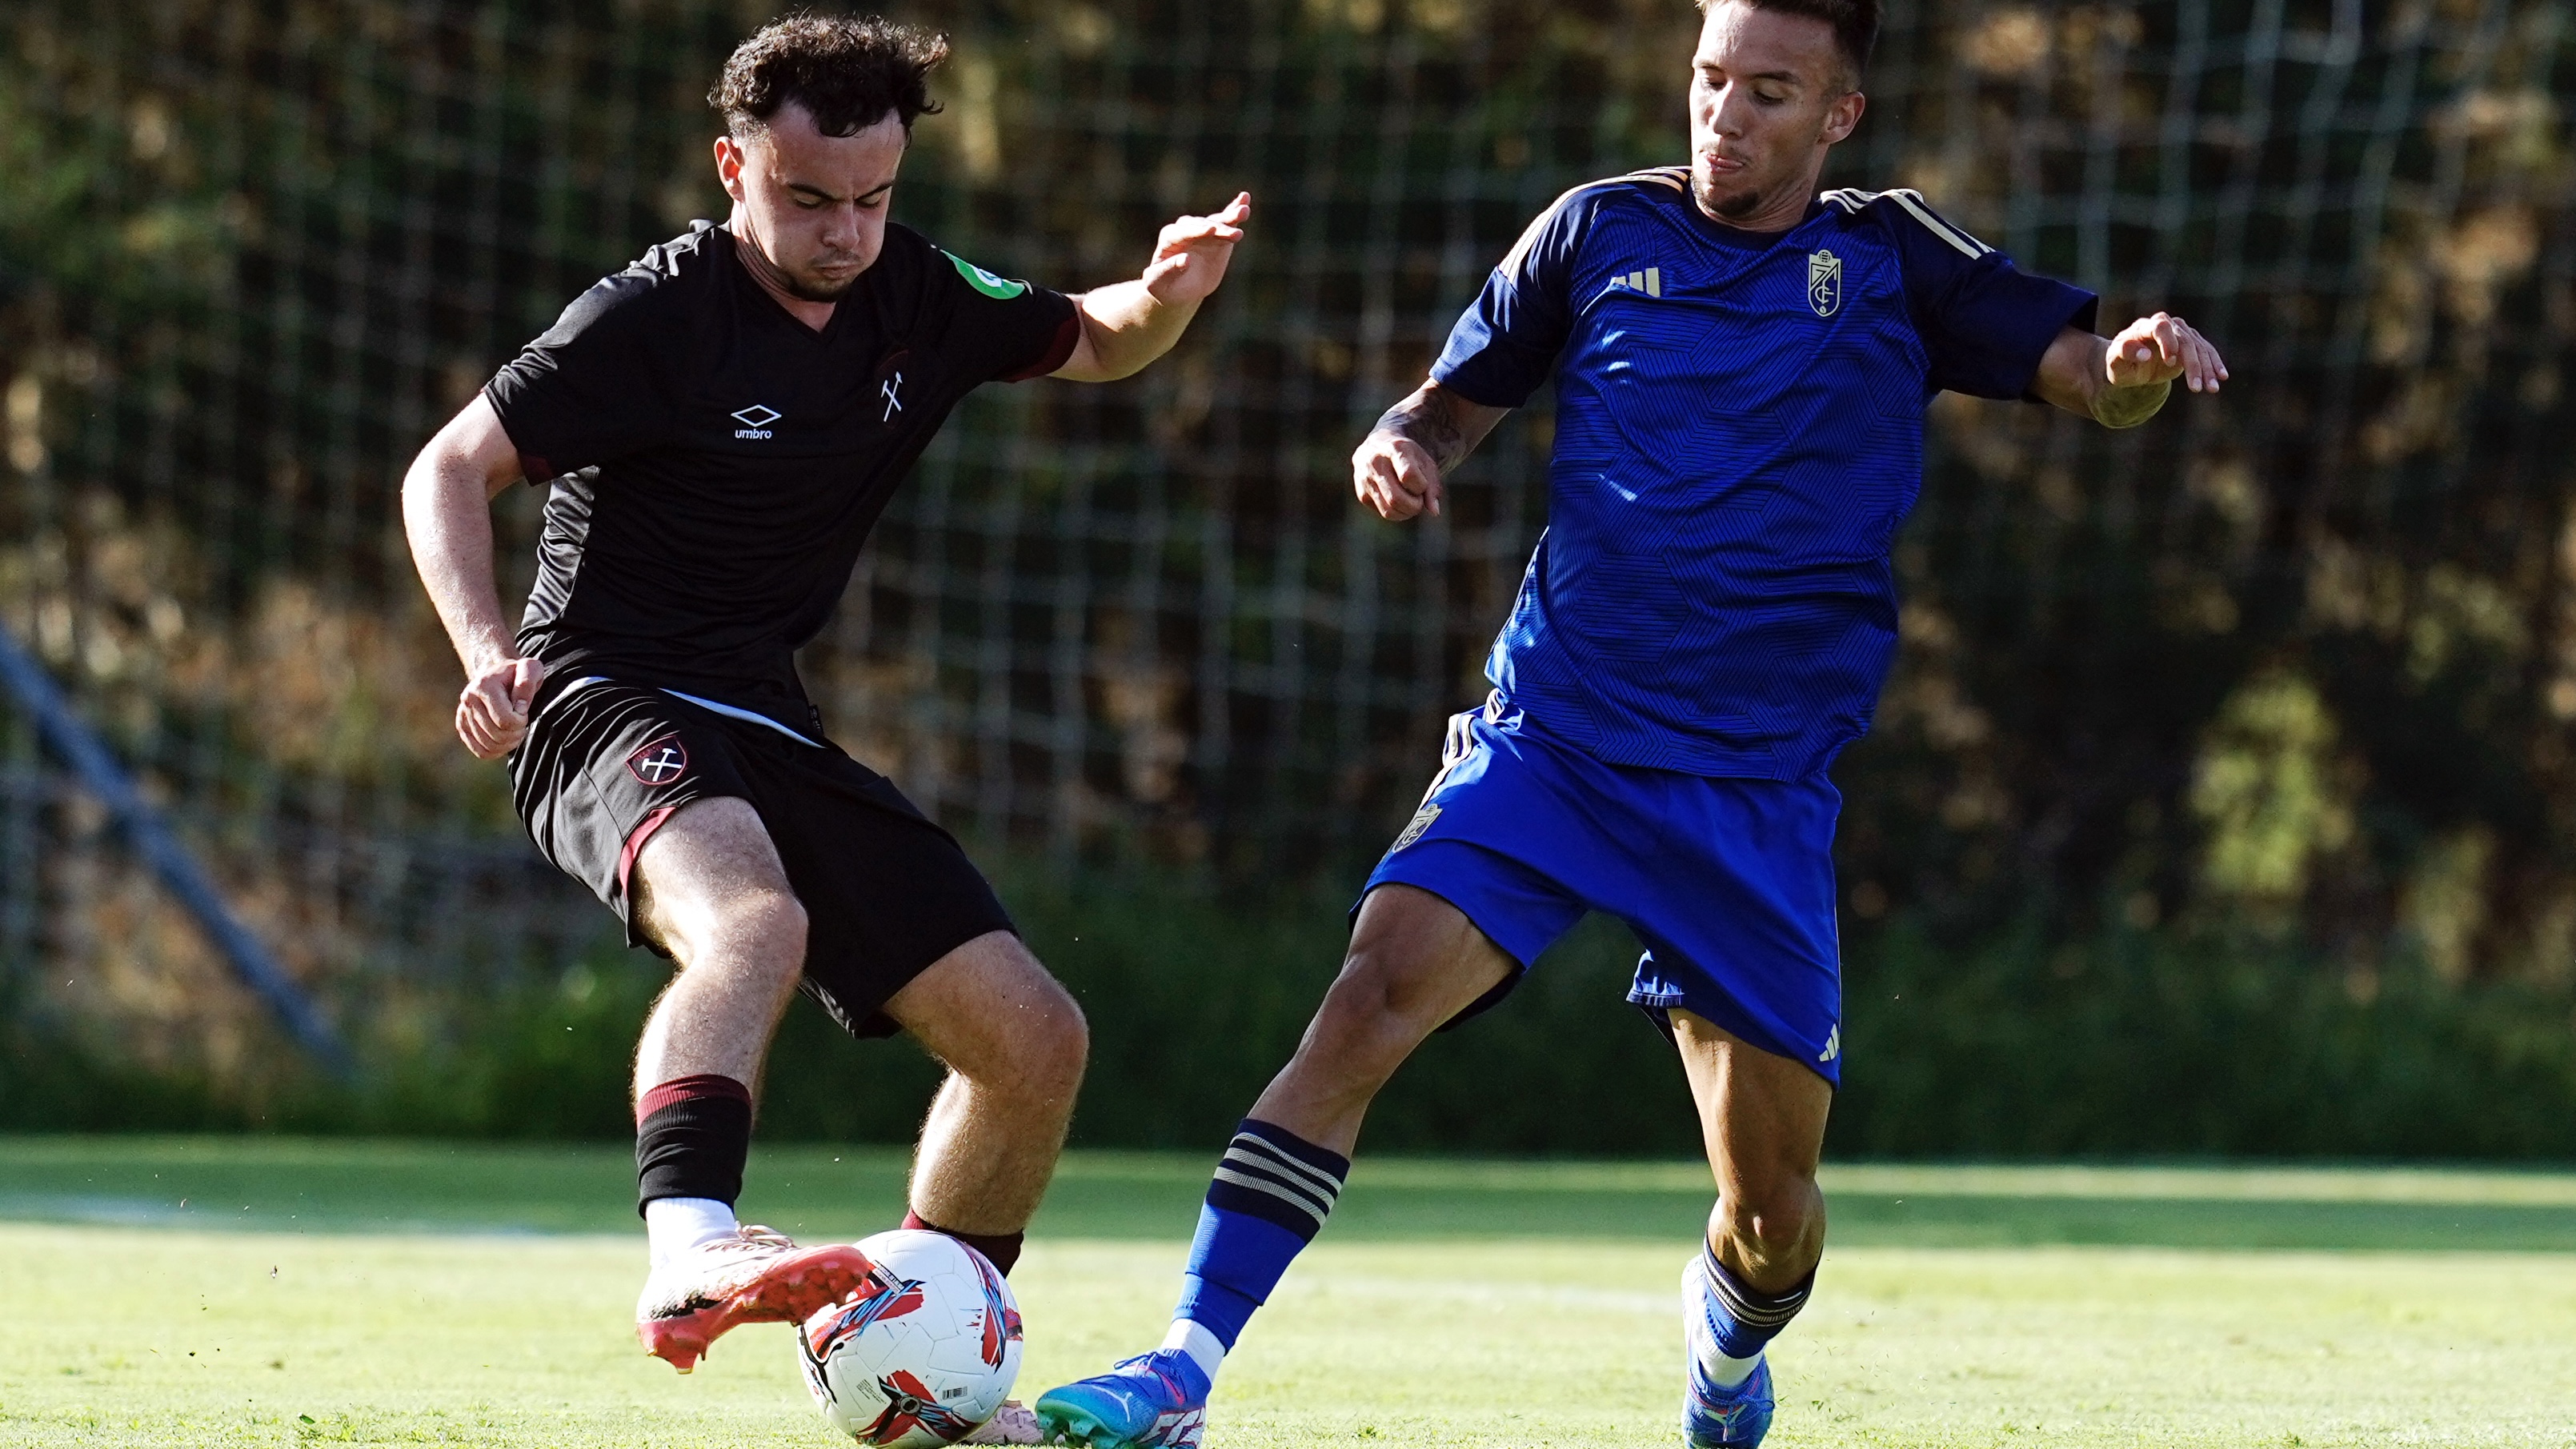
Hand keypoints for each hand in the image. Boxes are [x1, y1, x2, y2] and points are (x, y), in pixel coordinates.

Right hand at [456, 654, 545, 760]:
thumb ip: (528, 682)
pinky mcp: (462, 726)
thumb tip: (520, 707)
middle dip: (516, 734)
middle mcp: (468, 699)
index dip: (521, 722)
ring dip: (508, 744)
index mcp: (484, 685)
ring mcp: (463, 714)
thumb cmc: (517, 673)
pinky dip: (496, 752)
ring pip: (488, 746)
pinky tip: (506, 742)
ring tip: (516, 732)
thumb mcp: (530, 668)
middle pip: (496, 735)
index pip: (504, 719)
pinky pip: (480, 751)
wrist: (498, 674)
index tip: (524, 713)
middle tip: (523, 725)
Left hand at [1141, 193, 1250, 305]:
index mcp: (1169, 238)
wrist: (1178, 289)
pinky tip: (1245, 199)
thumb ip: (1169, 270)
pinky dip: (1235, 210)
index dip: (1197, 231)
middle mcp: (1186, 229)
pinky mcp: (1218, 235)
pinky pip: (1227, 221)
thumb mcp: (1159, 281)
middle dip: (1219, 229)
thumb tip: (1185, 260)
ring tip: (1244, 212)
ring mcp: (1203, 230)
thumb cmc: (1163, 286)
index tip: (1211, 230)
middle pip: (1203, 226)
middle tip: (1234, 234)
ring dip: (1231, 216)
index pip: (1184, 232)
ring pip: (1217, 221)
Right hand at [1353, 430, 1443, 520]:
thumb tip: (1434, 512)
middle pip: (1396, 498)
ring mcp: (1365, 478)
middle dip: (1414, 506)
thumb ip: (1433, 486)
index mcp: (1394, 449)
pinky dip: (1396, 513)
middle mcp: (1375, 462)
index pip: (1408, 476)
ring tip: (1411, 504)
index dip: (1421, 486)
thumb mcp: (1425, 463)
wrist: (1379, 445)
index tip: (1423, 484)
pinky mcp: (1362, 493)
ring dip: (1405, 513)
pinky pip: (1382, 512)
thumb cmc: (1408, 456)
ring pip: (1388, 510)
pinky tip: (1400, 503)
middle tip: (1419, 501)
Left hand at [2105, 311, 2227, 392]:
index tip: (2169, 362)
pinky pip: (2206, 352)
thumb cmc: (2120, 363)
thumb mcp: (2115, 362)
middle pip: (2185, 340)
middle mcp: (2166, 324)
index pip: (2160, 327)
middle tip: (2195, 388)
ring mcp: (2181, 332)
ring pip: (2199, 347)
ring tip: (2212, 389)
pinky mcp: (2191, 342)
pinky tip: (2221, 377)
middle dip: (2193, 364)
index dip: (2167, 342)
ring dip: (2207, 368)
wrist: (2129, 364)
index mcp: (2144, 327)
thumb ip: (2125, 353)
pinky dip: (2214, 364)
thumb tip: (2145, 354)